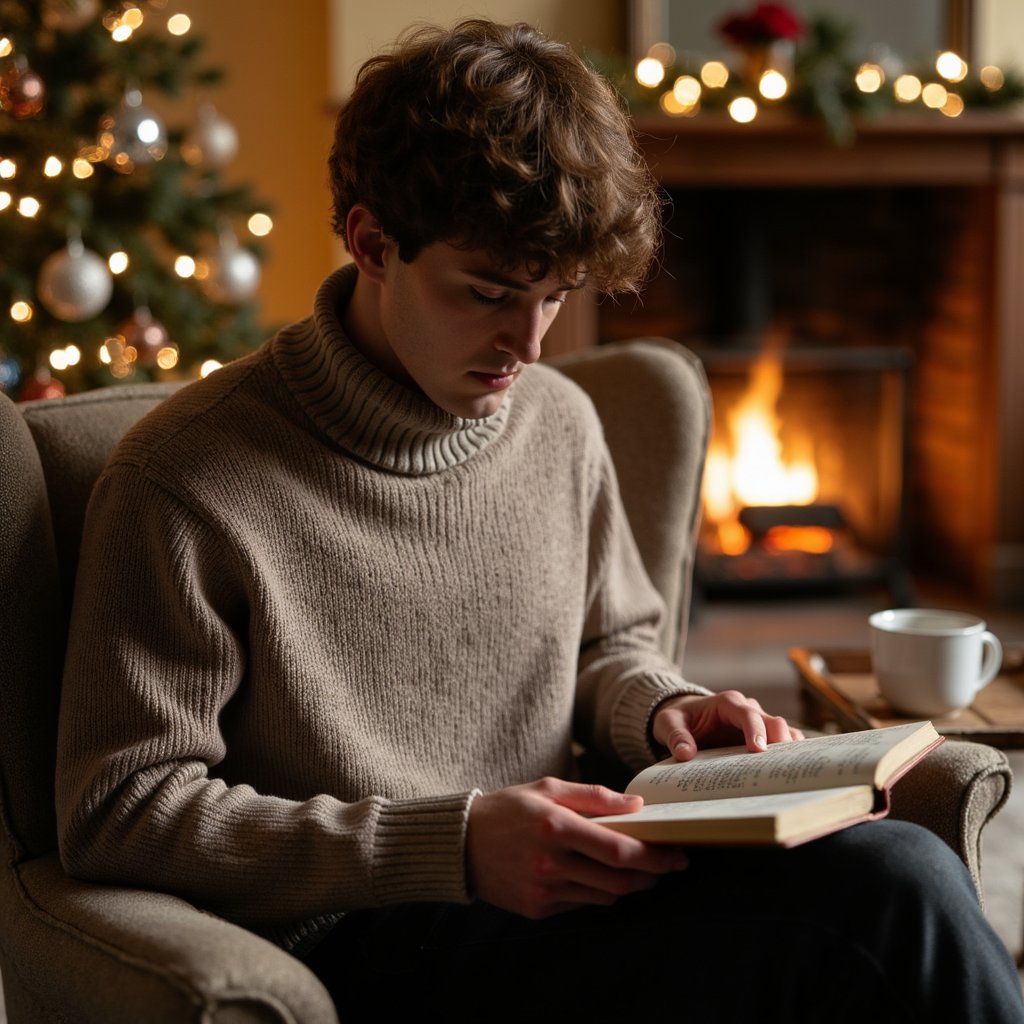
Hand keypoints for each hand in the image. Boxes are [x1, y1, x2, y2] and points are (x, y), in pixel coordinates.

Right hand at [466, 778, 687, 918]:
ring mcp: (543, 890)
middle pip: (619, 881)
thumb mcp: (548, 788)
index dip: (654, 857)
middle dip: (650, 876)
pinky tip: (596, 876)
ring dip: (627, 885)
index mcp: (556, 826)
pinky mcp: (537, 909)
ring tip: (635, 869)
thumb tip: (637, 805)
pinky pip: (581, 904)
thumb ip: (594, 796)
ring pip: (604, 897)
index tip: (677, 855)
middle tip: (667, 866)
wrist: (460, 843)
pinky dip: (597, 892)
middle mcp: (551, 863)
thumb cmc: (508, 809)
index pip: (618, 850)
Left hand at [652, 691, 803, 761]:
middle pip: (773, 722)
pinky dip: (788, 756)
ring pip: (784, 732)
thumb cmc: (679, 718)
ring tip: (791, 772)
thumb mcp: (668, 723)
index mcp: (727, 703)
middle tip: (780, 766)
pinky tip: (789, 773)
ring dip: (789, 750)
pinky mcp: (763, 736)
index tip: (758, 750)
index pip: (747, 714)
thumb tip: (685, 754)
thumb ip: (675, 736)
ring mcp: (759, 723)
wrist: (686, 716)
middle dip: (780, 742)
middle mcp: (748, 709)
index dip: (755, 730)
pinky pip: (782, 744)